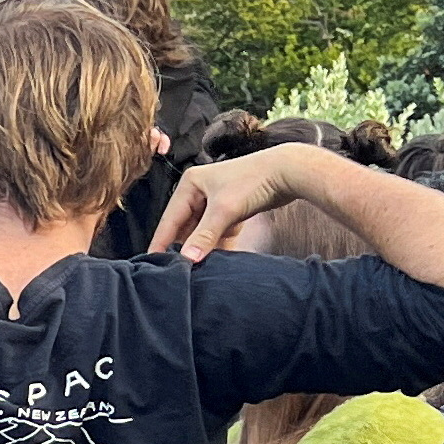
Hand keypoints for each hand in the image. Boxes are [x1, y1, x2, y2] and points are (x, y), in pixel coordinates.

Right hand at [152, 140, 320, 261]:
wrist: (289, 171)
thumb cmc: (254, 180)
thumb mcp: (225, 210)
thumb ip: (204, 236)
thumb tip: (187, 259)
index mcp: (189, 185)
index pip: (169, 220)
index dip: (162, 243)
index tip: (154, 265)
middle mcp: (198, 192)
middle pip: (184, 227)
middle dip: (184, 247)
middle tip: (178, 271)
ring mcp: (214, 202)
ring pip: (201, 232)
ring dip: (202, 248)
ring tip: (197, 269)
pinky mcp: (229, 210)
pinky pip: (216, 232)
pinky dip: (217, 245)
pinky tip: (217, 260)